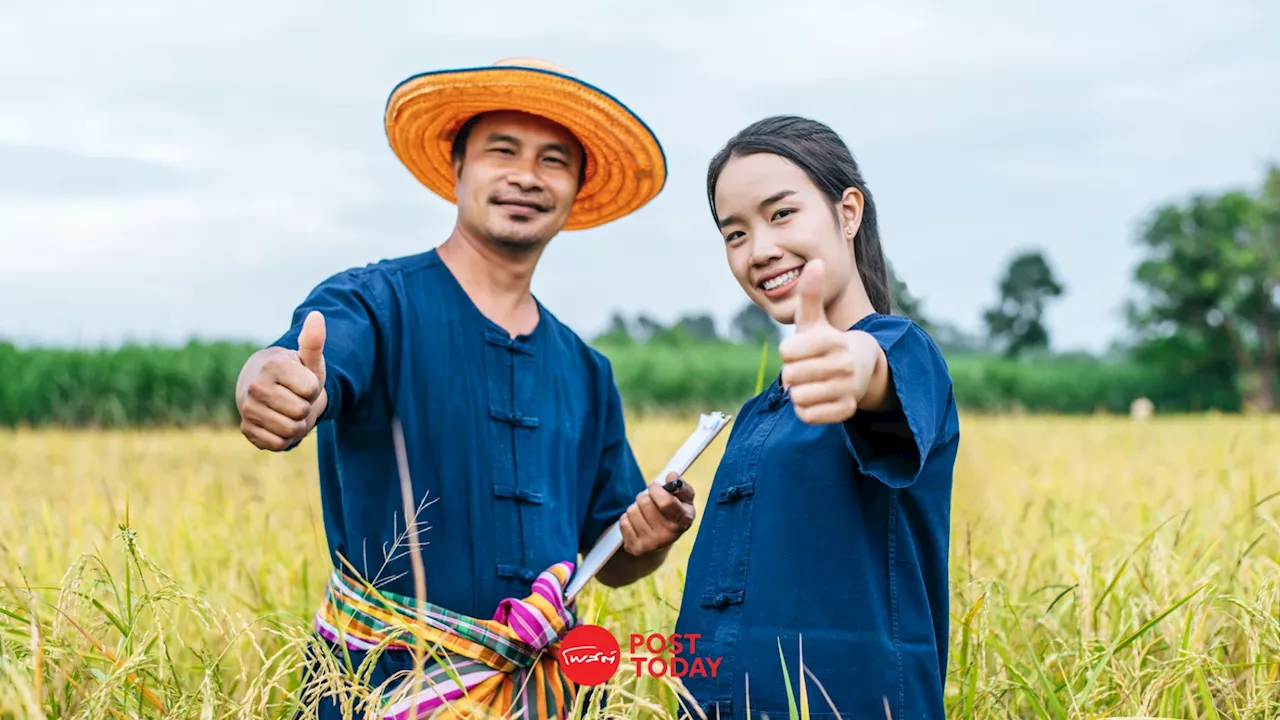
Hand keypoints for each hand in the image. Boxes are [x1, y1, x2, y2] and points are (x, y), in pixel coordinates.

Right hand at [237, 311, 327, 450]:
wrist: (268, 391)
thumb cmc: (295, 374)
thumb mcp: (308, 360)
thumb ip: (314, 342)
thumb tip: (317, 315)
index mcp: (273, 367)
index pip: (311, 390)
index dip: (313, 390)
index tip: (303, 384)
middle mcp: (256, 387)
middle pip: (301, 412)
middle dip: (306, 409)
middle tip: (296, 399)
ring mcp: (248, 409)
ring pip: (290, 430)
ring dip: (297, 425)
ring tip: (289, 411)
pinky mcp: (247, 429)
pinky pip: (277, 444)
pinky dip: (284, 439)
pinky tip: (279, 424)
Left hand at [619, 472, 696, 556]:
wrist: (664, 540)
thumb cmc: (674, 513)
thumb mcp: (684, 498)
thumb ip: (680, 485)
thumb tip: (671, 476)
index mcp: (684, 520)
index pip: (666, 502)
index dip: (656, 489)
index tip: (655, 487)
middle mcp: (669, 536)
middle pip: (644, 502)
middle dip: (645, 496)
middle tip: (651, 501)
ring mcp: (652, 544)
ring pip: (632, 511)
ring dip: (636, 508)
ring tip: (645, 513)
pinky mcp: (636, 548)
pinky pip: (623, 522)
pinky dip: (628, 519)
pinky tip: (638, 523)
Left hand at [778, 259, 874, 423]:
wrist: (863, 368)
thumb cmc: (829, 342)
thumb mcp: (818, 320)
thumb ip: (812, 294)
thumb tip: (816, 261)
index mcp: (833, 341)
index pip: (787, 352)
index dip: (788, 352)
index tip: (801, 350)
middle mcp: (843, 366)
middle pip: (790, 376)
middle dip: (792, 373)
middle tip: (806, 368)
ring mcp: (846, 390)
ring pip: (797, 397)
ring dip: (798, 391)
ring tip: (812, 382)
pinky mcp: (845, 411)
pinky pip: (807, 415)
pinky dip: (806, 409)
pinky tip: (817, 397)